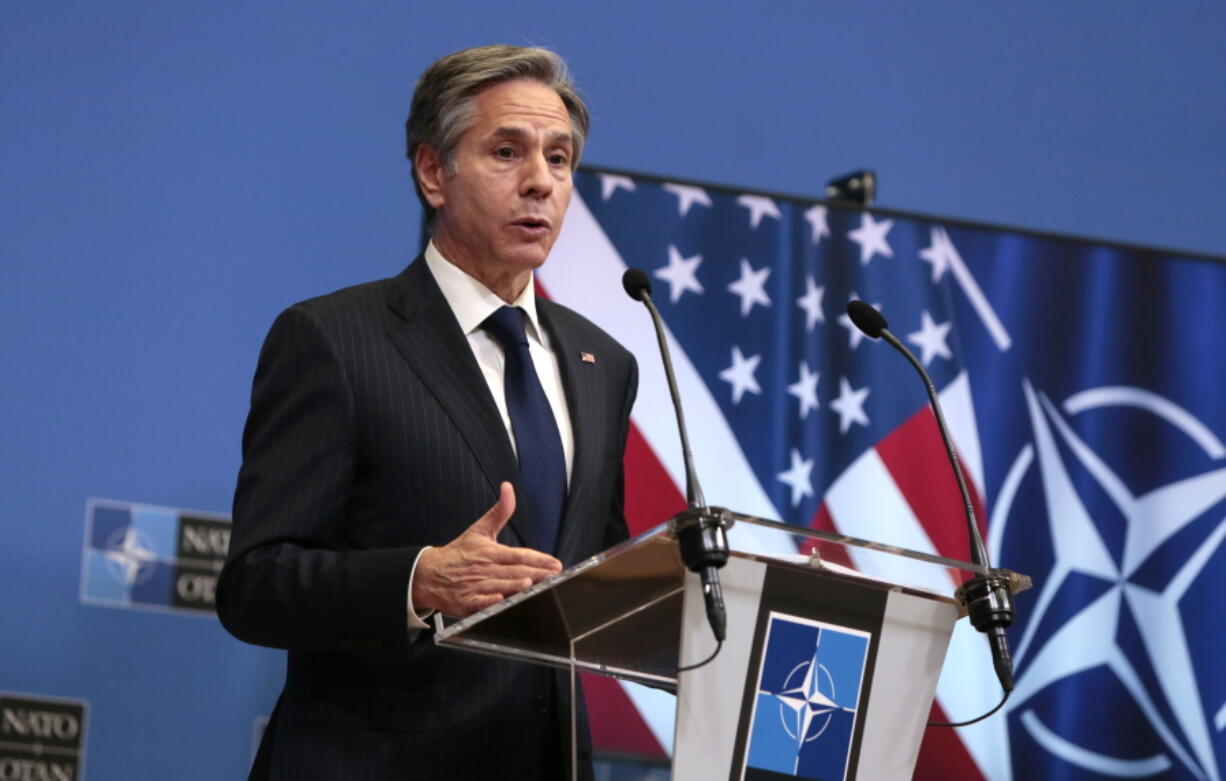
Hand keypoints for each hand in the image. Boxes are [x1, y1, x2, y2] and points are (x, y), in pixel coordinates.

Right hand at [411, 482, 562, 616]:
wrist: (428, 573)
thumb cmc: (459, 553)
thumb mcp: (479, 530)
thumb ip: (499, 511)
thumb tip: (508, 488)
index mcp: (490, 551)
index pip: (518, 555)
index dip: (537, 559)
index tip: (555, 563)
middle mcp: (484, 568)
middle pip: (514, 571)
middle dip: (536, 574)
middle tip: (554, 577)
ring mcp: (475, 585)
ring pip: (500, 586)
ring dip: (515, 586)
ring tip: (531, 585)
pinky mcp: (466, 601)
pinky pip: (479, 602)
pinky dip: (489, 602)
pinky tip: (501, 600)